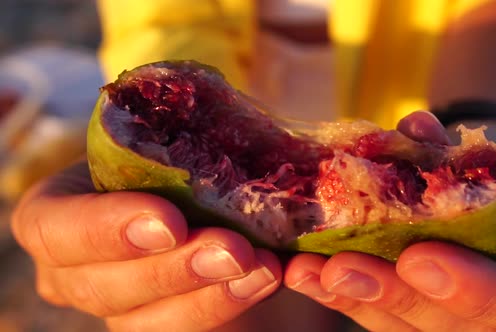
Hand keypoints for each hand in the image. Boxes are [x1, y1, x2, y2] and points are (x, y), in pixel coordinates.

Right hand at [10, 162, 281, 330]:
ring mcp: (117, 303)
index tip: (170, 221)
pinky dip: (230, 301)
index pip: (52, 228)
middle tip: (234, 249)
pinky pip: (187, 327)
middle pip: (102, 286)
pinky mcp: (158, 322)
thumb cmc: (171, 156)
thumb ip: (169, 138)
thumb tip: (215, 126)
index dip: (105, 229)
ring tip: (263, 268)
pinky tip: (266, 277)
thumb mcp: (160, 138)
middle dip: (174, 269)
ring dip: (211, 295)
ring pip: (145, 321)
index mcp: (57, 214)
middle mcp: (76, 269)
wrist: (198, 194)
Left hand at [284, 111, 495, 330]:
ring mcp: (456, 325)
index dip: (475, 290)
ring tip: (303, 272)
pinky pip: (376, 314)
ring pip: (404, 329)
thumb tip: (414, 128)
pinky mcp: (414, 320)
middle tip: (339, 269)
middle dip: (393, 297)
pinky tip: (301, 272)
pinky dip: (337, 292)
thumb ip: (460, 159)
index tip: (419, 258)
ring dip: (351, 298)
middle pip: (452, 329)